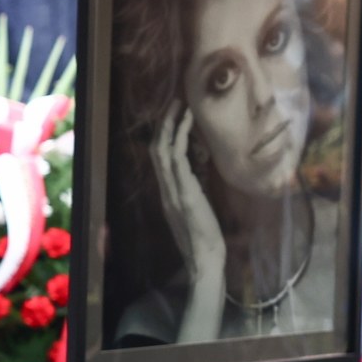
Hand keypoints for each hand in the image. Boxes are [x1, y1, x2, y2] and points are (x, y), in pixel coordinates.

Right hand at [151, 101, 226, 341]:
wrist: (205, 259)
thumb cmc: (205, 241)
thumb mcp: (196, 214)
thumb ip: (191, 195)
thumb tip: (196, 179)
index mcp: (167, 194)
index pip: (159, 159)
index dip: (163, 136)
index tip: (173, 117)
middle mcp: (166, 188)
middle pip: (156, 149)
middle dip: (164, 124)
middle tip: (175, 102)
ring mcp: (172, 189)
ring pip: (163, 148)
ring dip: (171, 124)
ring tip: (181, 104)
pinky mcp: (184, 191)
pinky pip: (177, 157)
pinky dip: (181, 135)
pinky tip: (189, 122)